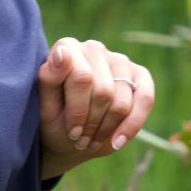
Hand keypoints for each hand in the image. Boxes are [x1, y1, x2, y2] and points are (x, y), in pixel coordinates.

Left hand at [37, 36, 154, 179]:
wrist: (71, 136)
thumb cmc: (54, 119)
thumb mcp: (45, 106)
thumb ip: (50, 78)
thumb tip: (63, 51)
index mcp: (68, 48)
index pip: (82, 78)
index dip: (78, 111)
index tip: (72, 131)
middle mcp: (94, 49)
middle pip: (103, 92)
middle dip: (92, 123)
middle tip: (81, 139)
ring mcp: (119, 61)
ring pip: (121, 101)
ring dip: (107, 128)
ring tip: (92, 141)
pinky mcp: (139, 75)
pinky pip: (145, 99)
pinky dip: (132, 125)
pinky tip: (118, 141)